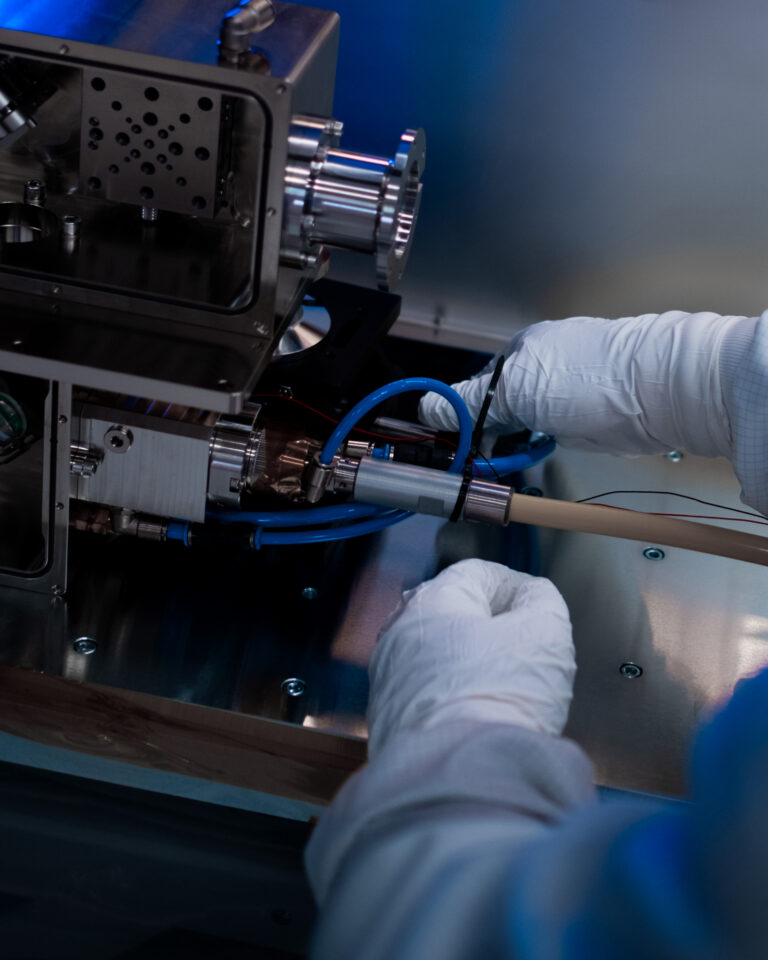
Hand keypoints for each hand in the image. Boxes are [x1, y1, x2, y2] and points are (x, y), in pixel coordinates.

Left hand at [366, 559, 574, 756]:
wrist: (461, 779)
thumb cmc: (496, 701)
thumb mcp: (543, 632)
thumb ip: (541, 600)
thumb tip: (534, 596)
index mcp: (431, 602)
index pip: (476, 574)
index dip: (514, 585)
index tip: (535, 603)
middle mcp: (399, 636)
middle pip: (452, 615)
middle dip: (490, 626)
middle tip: (525, 647)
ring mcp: (389, 682)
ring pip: (438, 659)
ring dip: (471, 665)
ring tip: (507, 688)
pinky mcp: (390, 724)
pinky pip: (429, 699)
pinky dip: (455, 700)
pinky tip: (481, 718)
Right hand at [419, 311, 750, 457]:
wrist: (656, 392)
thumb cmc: (583, 380)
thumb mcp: (515, 389)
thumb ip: (470, 402)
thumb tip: (426, 407)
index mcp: (520, 350)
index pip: (476, 387)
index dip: (461, 417)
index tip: (451, 446)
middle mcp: (540, 366)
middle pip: (498, 406)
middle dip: (485, 433)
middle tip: (473, 463)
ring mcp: (564, 390)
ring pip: (521, 421)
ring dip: (509, 443)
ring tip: (498, 465)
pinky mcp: (585, 414)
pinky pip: (545, 432)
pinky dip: (534, 446)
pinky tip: (529, 458)